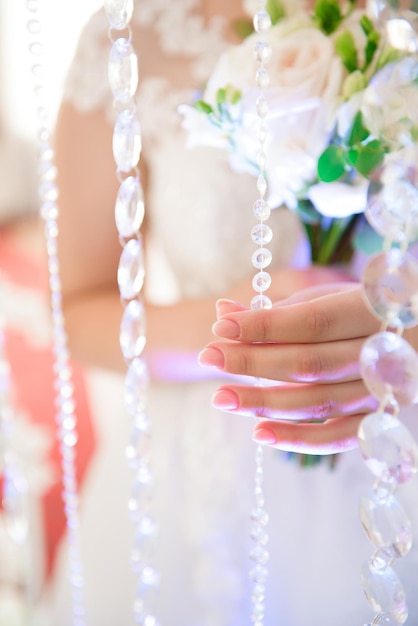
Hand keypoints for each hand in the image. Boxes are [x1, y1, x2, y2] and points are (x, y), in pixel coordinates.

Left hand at [198, 283, 381, 454]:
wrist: (414, 335)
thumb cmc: (361, 308)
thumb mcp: (326, 297)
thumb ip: (279, 308)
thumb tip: (223, 312)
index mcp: (372, 310)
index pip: (311, 322)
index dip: (263, 326)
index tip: (220, 327)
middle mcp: (383, 351)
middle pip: (309, 363)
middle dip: (253, 362)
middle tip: (208, 358)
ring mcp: (383, 390)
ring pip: (319, 401)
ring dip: (264, 402)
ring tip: (221, 397)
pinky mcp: (379, 418)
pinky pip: (339, 437)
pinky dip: (299, 439)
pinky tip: (259, 433)